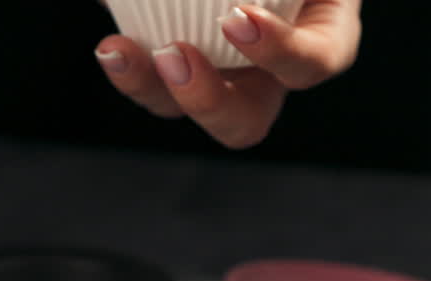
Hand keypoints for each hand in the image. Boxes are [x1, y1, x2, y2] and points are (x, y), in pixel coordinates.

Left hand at [95, 1, 360, 148]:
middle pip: (244, 119)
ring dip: (148, 87)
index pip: (316, 61)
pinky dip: (127, 67)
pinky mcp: (170, 67)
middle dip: (207, 101)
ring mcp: (218, 72)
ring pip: (183, 107)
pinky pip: (150, 82)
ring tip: (118, 50)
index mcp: (319, 31)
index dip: (281, 52)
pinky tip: (111, 49)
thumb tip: (241, 3)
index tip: (237, 20)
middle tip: (175, 55)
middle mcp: (268, 68)